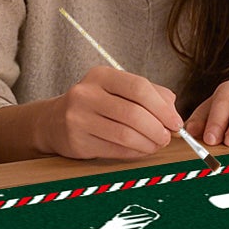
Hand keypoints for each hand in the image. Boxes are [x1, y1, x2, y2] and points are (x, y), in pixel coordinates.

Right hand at [40, 66, 182, 160]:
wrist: (53, 121)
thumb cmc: (96, 104)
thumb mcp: (118, 89)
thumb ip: (150, 94)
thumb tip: (174, 113)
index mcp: (101, 75)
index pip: (139, 87)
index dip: (162, 107)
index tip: (176, 122)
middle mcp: (86, 94)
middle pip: (134, 113)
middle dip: (157, 128)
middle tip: (167, 137)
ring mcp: (78, 118)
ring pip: (125, 135)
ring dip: (148, 143)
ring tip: (156, 145)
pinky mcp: (77, 141)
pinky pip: (115, 150)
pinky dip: (134, 152)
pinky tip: (141, 150)